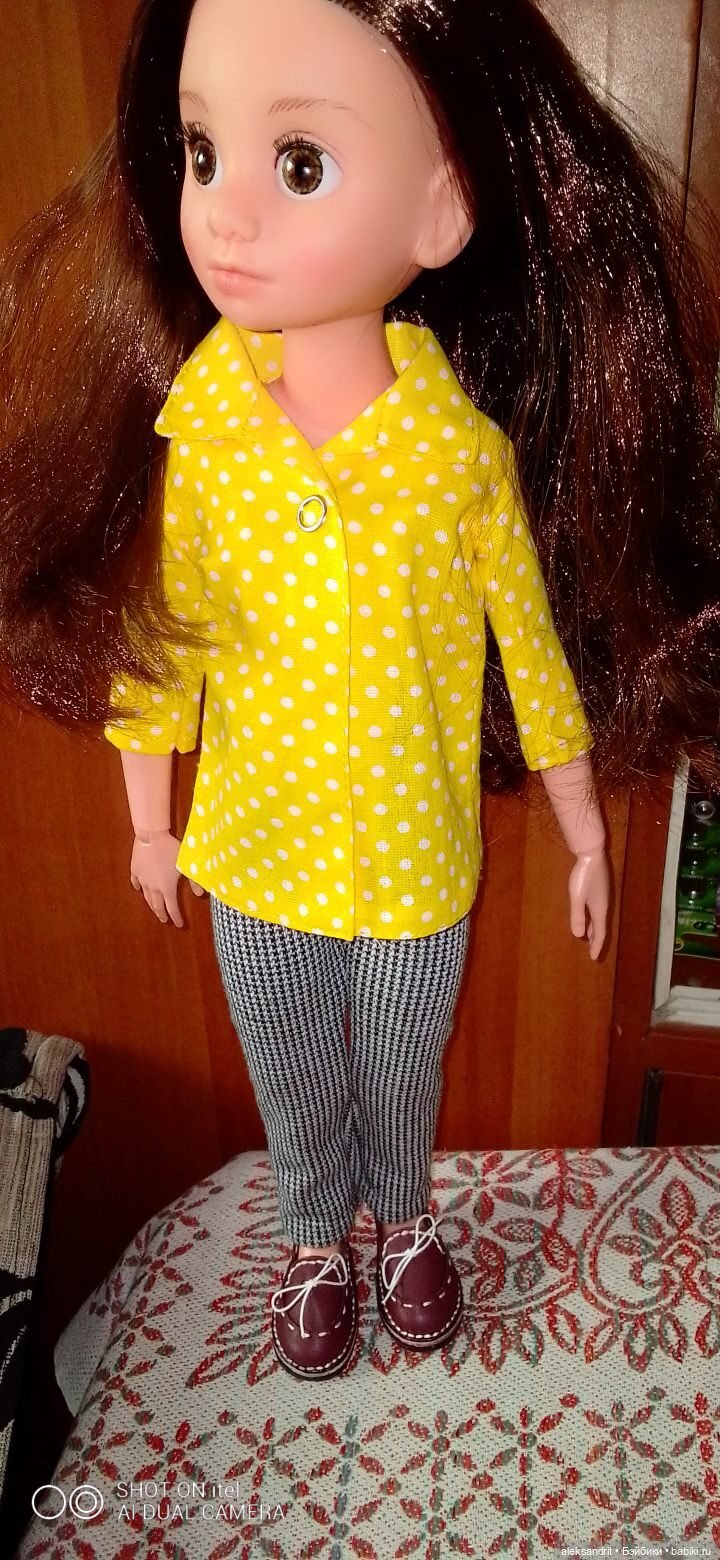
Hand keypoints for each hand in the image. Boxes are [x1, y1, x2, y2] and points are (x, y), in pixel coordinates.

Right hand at [129, 830, 206, 926]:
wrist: (152, 836)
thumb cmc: (172, 850)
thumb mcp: (187, 865)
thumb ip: (194, 880)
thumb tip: (200, 894)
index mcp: (167, 888)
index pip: (172, 908)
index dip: (176, 918)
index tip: (179, 925)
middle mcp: (154, 887)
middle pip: (157, 905)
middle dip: (162, 914)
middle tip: (165, 920)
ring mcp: (143, 879)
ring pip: (146, 897)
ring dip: (151, 905)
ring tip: (155, 910)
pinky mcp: (135, 870)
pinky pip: (136, 883)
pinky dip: (139, 888)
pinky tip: (140, 890)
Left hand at [568, 845, 608, 960]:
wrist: (592, 853)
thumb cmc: (584, 876)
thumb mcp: (577, 897)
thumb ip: (577, 916)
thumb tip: (578, 935)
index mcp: (600, 909)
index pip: (600, 932)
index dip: (597, 945)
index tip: (594, 958)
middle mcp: (603, 905)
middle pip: (601, 926)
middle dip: (596, 939)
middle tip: (593, 950)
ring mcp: (602, 896)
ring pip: (598, 917)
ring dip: (594, 928)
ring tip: (588, 936)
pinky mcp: (598, 889)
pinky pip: (596, 910)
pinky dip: (592, 918)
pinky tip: (586, 915)